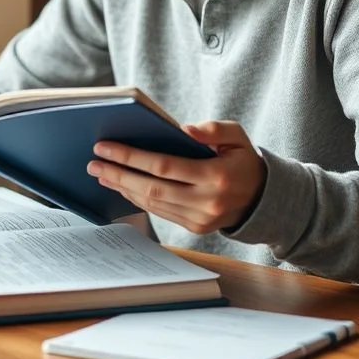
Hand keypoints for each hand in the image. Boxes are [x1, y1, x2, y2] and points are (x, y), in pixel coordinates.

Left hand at [86, 121, 266, 234]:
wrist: (264, 199)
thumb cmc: (243, 161)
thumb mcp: (237, 137)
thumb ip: (213, 130)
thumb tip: (183, 129)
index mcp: (217, 176)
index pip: (164, 165)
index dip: (131, 156)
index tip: (105, 146)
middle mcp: (207, 201)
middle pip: (152, 188)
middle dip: (119, 174)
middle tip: (94, 163)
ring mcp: (201, 219)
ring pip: (153, 204)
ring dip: (124, 188)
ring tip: (103, 173)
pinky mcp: (196, 228)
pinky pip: (160, 213)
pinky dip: (139, 199)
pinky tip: (123, 186)